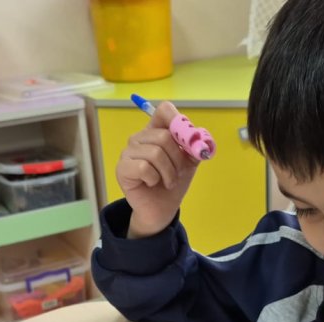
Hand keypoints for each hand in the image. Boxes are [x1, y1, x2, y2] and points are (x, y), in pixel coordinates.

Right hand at [116, 101, 200, 238]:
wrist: (162, 209)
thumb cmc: (173, 182)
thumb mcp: (190, 162)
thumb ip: (195, 147)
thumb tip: (201, 137)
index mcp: (156, 131)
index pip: (164, 110)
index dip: (177, 120)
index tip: (187, 138)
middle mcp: (140, 138)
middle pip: (164, 136)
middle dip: (177, 159)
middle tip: (177, 173)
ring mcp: (128, 152)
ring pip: (155, 153)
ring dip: (168, 172)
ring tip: (167, 181)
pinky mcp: (122, 168)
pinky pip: (143, 167)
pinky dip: (154, 179)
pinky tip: (152, 184)